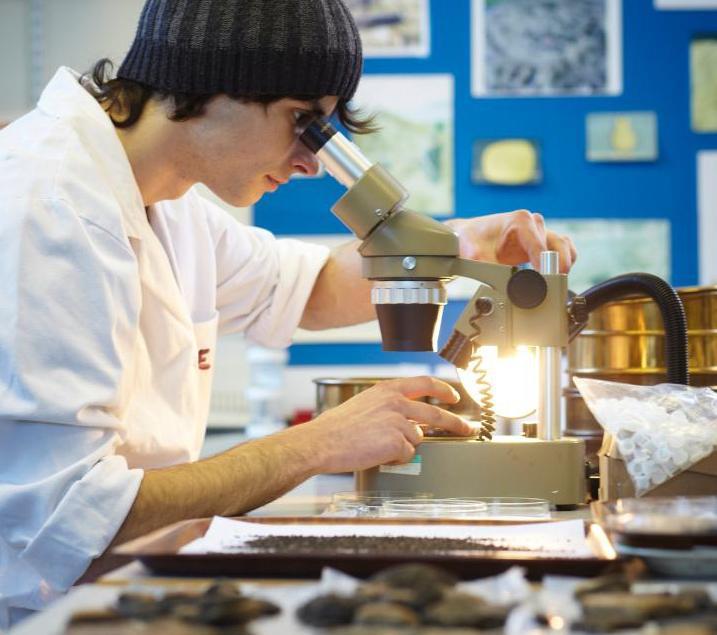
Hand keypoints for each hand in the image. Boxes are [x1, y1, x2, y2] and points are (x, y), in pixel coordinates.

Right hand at [283, 376, 474, 473]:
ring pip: (418, 437)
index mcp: (387, 389)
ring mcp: (398, 421)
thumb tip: (410, 420)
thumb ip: (389, 407)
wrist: (322, 442)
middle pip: (436, 412)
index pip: (425, 383)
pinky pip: (407, 454)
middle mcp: (396, 402)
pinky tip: (377, 453)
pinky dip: (395, 458)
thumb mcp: (364, 404)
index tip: (454, 397)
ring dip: (404, 445)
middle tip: (467, 429)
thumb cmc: (337, 428)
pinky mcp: (397, 442)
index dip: (443, 390)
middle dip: (456, 423)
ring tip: (379, 446)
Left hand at [445, 210, 576, 272]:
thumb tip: (508, 283)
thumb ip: (490, 268)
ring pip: (564, 247)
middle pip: (557, 247)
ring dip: (563, 265)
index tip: (543, 284)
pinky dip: (565, 262)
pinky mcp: (542, 240)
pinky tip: (556, 274)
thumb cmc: (471, 240)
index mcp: (520, 221)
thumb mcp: (474, 255)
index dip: (544, 267)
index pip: (541, 247)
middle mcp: (533, 223)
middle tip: (549, 287)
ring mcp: (539, 231)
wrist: (467, 235)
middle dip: (556, 268)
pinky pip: (564, 249)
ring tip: (553, 284)